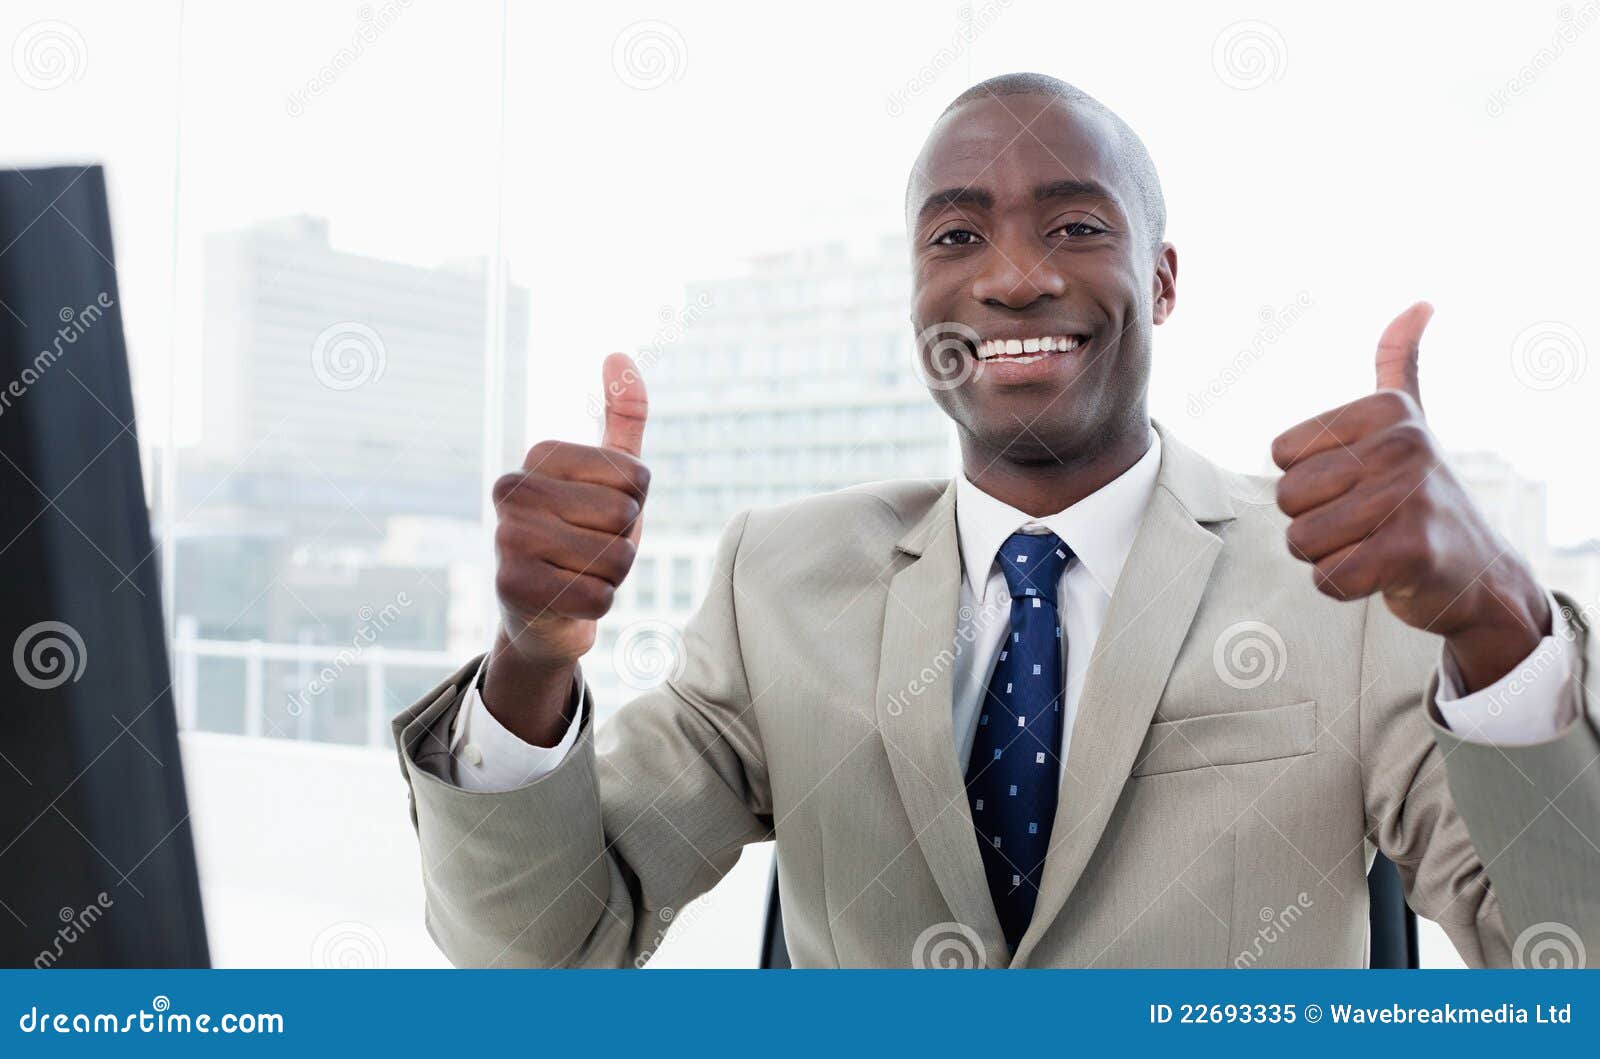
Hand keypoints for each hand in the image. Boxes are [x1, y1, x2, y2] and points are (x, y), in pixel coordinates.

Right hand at [482, 354, 649, 743]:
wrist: (544, 613)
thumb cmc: (584, 536)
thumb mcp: (611, 477)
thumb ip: (622, 418)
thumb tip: (619, 356)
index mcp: (538, 457)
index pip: (636, 477)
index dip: (634, 504)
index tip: (599, 515)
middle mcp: (512, 491)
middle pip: (625, 516)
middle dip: (623, 542)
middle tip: (588, 549)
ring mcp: (506, 538)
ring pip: (616, 559)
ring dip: (612, 576)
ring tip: (578, 573)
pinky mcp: (511, 588)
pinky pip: (598, 597)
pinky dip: (597, 606)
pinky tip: (568, 600)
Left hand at [1271, 303, 1550, 692]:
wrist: (1480, 572)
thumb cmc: (1423, 496)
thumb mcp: (1411, 421)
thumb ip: (1399, 364)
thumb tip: (1420, 304)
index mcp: (1386, 410)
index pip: (1281, 454)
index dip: (1308, 482)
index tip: (1358, 484)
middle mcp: (1401, 443)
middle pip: (1286, 498)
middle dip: (1315, 521)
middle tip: (1365, 521)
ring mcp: (1408, 496)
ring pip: (1301, 540)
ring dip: (1329, 554)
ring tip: (1373, 543)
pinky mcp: (1410, 550)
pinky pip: (1328, 576)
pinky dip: (1344, 584)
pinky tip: (1382, 571)